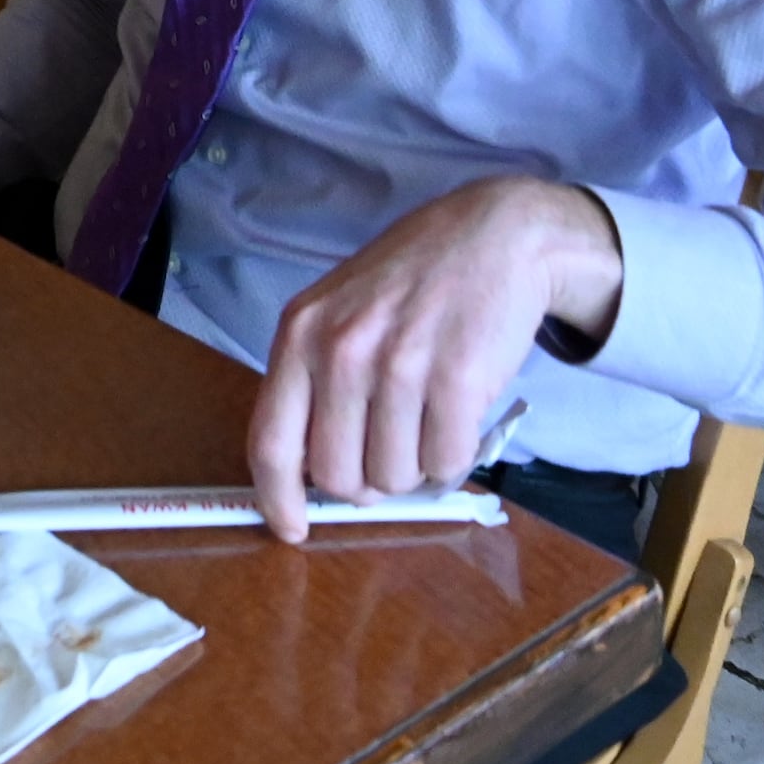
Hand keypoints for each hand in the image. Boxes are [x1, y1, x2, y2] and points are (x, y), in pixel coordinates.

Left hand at [247, 177, 625, 543]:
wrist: (493, 235)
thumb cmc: (413, 281)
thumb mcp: (341, 313)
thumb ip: (317, 384)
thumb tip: (311, 478)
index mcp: (300, 333)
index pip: (270, 443)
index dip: (279, 499)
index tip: (292, 529)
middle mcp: (341, 349)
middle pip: (337, 475)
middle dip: (366, 480)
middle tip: (391, 448)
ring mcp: (399, 363)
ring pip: (394, 476)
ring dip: (415, 465)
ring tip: (427, 415)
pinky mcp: (457, 377)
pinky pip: (445, 462)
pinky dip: (454, 454)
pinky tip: (457, 411)